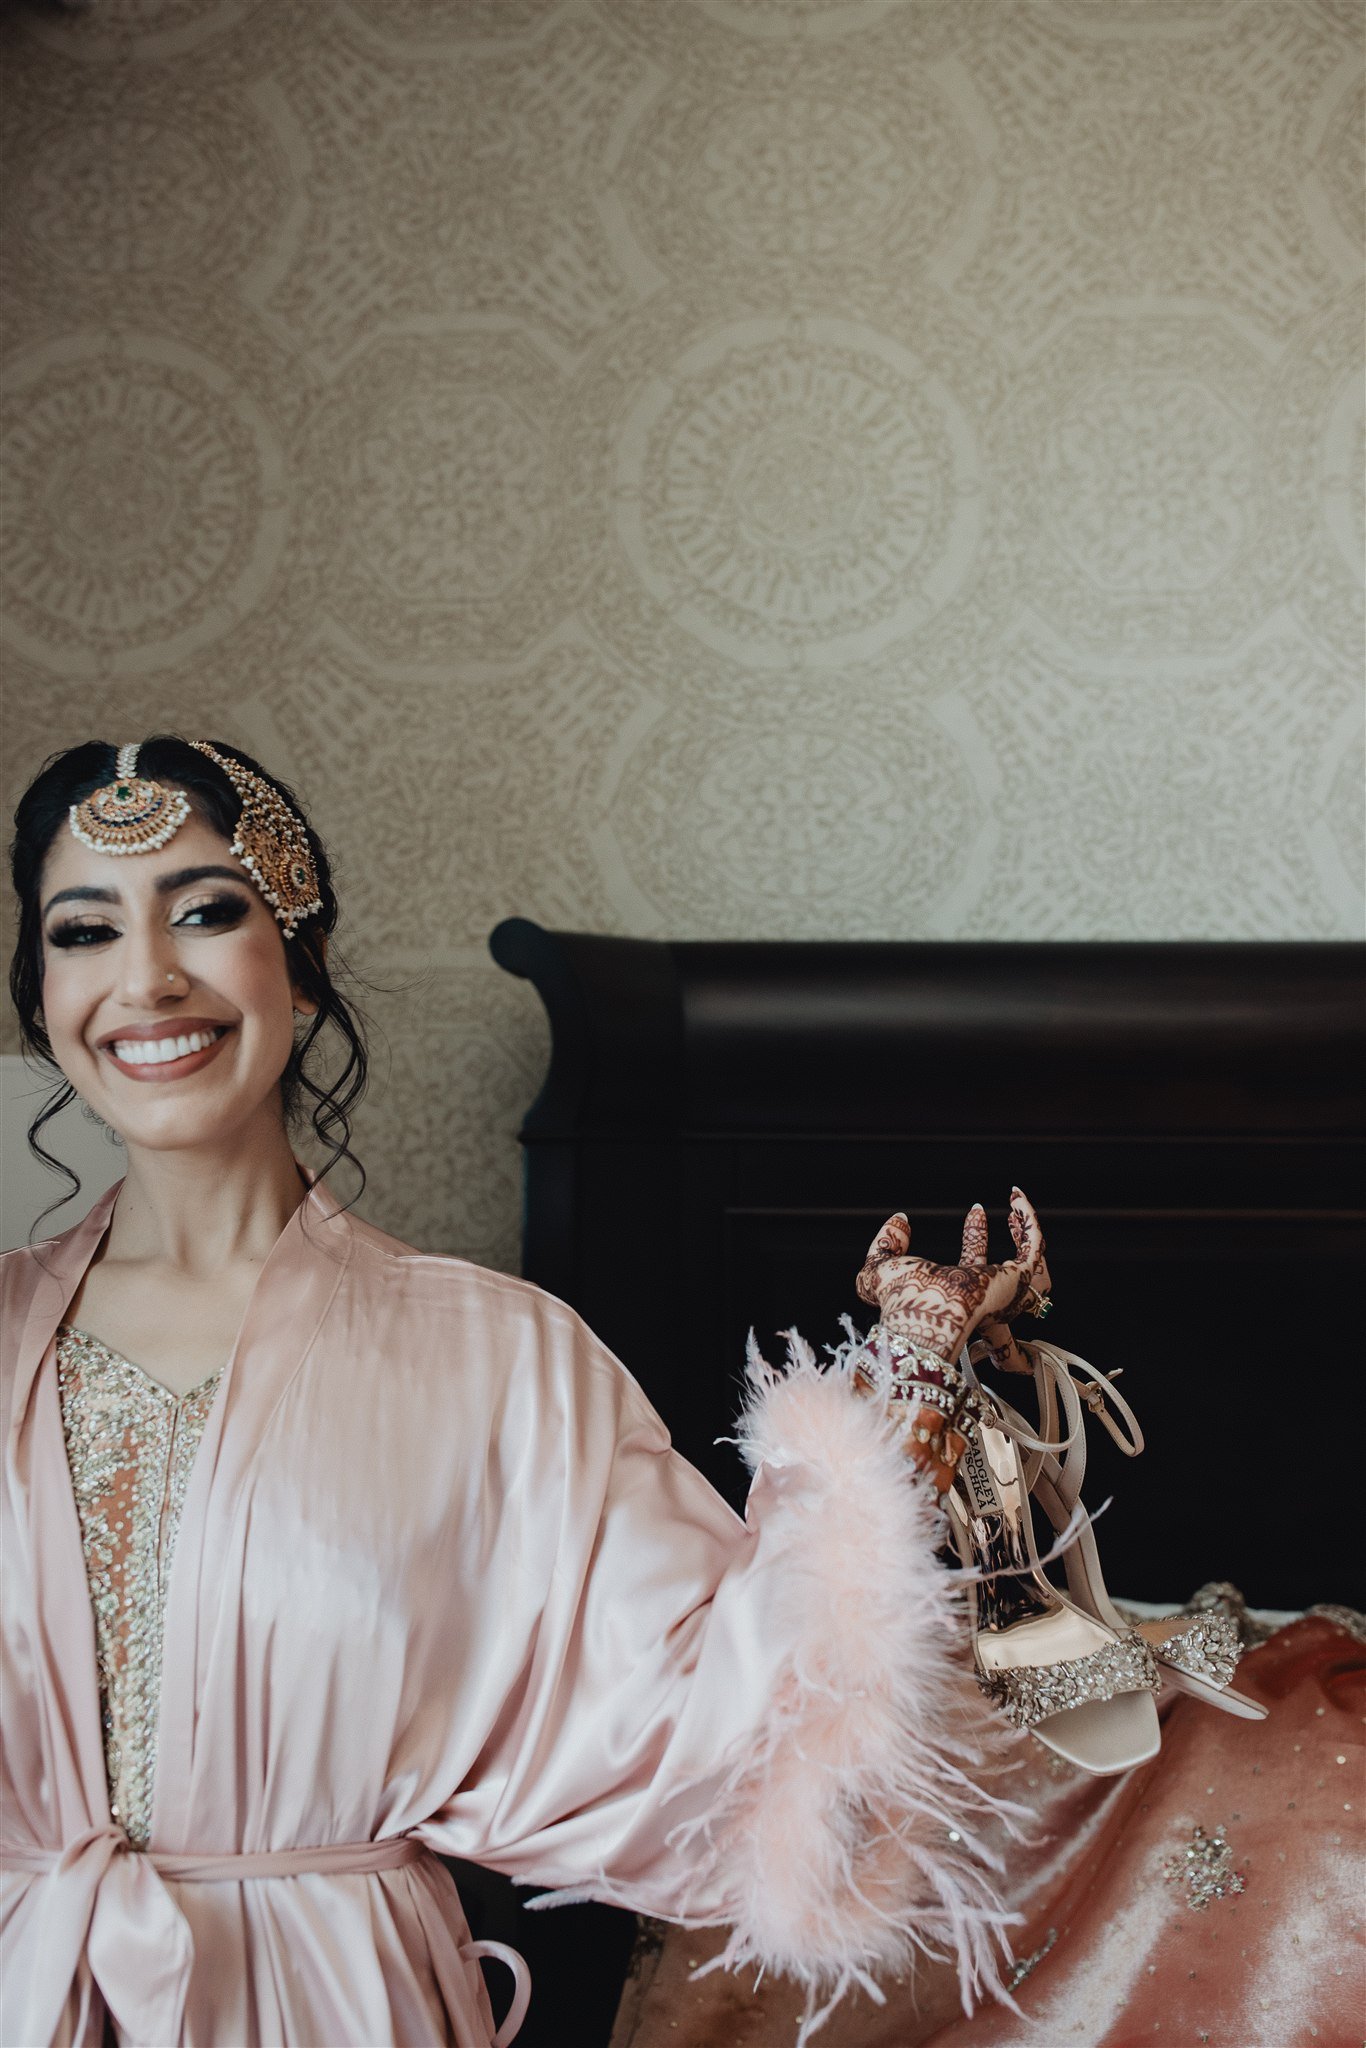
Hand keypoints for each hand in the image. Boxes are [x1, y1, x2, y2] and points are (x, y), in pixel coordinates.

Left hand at [855, 1188, 1047, 1363]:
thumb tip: (900, 1219)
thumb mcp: (880, 1268)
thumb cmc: (900, 1300)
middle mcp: (983, 1297)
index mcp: (956, 1296)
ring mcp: (1003, 1290)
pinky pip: (1034, 1248)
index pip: (973, 1265)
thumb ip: (886, 1244)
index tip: (975, 1211)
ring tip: (1018, 1206)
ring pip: (1031, 1267)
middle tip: (1003, 1214)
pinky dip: (1029, 1222)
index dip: (976, 1237)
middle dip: (1013, 1246)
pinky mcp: (1018, 1279)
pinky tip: (1016, 1199)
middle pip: (1008, 1272)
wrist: (922, 1309)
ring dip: (1029, 1236)